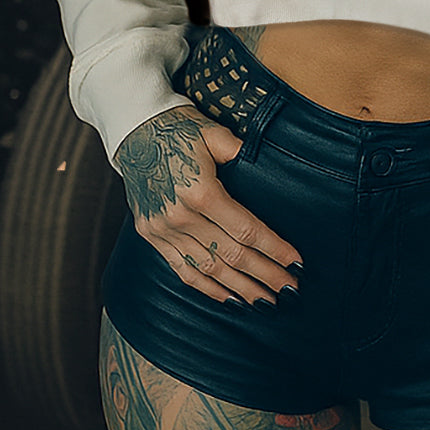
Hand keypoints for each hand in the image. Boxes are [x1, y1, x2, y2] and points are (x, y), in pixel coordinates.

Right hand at [113, 105, 302, 306]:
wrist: (133, 128)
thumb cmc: (179, 128)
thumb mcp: (214, 134)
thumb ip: (241, 153)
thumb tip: (269, 167)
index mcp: (201, 192)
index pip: (247, 230)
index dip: (274, 249)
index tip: (296, 263)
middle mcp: (181, 216)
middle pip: (232, 256)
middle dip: (265, 275)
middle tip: (290, 289)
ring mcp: (163, 230)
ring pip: (209, 270)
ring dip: (240, 288)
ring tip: (265, 301)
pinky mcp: (151, 235)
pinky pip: (182, 270)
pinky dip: (207, 288)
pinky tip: (229, 298)